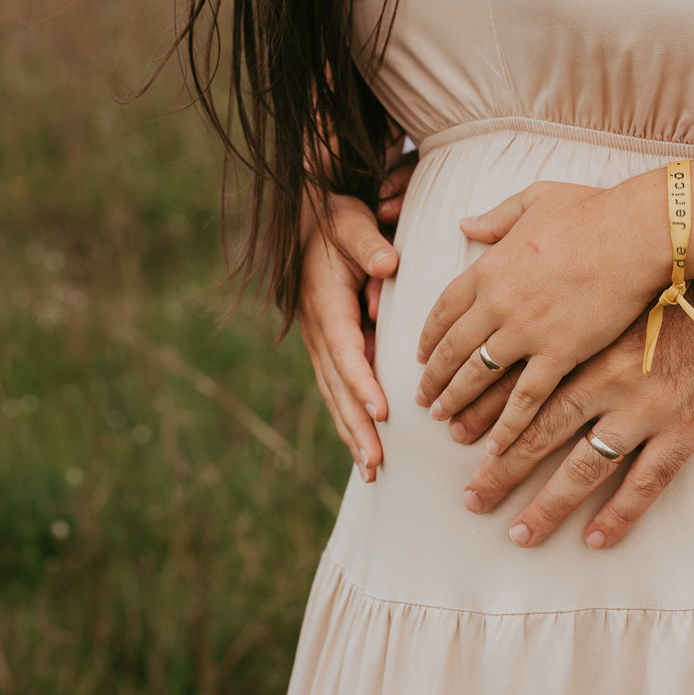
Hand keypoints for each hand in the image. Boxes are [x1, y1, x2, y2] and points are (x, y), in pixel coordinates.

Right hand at [297, 154, 413, 480]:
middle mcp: (318, 331)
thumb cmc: (335, 223)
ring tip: (373, 471)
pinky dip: (349, 421)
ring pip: (334, 397)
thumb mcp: (349, 223)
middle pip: (337, 387)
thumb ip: (368, 243)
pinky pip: (337, 391)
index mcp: (325, 304)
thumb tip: (386, 264)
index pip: (345, 350)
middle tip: (376, 462)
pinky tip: (367, 452)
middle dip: (356, 426)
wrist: (308, 224)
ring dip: (351, 434)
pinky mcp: (328, 351)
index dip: (361, 382)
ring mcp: (320, 345)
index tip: (380, 411)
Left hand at [416, 176, 668, 455]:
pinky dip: (507, 424)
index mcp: (489, 266)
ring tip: (445, 422)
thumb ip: (496, 216)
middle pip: (454, 347)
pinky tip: (495, 445)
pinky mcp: (560, 353)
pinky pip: (526, 397)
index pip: (445, 308)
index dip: (430, 336)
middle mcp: (498, 302)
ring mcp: (527, 330)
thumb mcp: (536, 199)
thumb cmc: (594, 210)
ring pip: (480, 376)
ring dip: (458, 402)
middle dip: (435, 377)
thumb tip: (465, 224)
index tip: (422, 356)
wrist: (638, 232)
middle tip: (422, 401)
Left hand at [448, 279, 693, 548]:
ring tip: (519, 532)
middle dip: (503, 470)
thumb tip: (486, 243)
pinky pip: (646, 483)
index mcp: (585, 347)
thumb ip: (556, 288)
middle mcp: (608, 384)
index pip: (523, 390)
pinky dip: (620, 514)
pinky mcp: (684, 432)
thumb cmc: (672, 285)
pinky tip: (594, 539)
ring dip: (550, 505)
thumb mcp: (609, 284)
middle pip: (543, 435)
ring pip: (587, 469)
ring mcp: (646, 412)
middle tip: (471, 499)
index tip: (457, 438)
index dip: (488, 418)